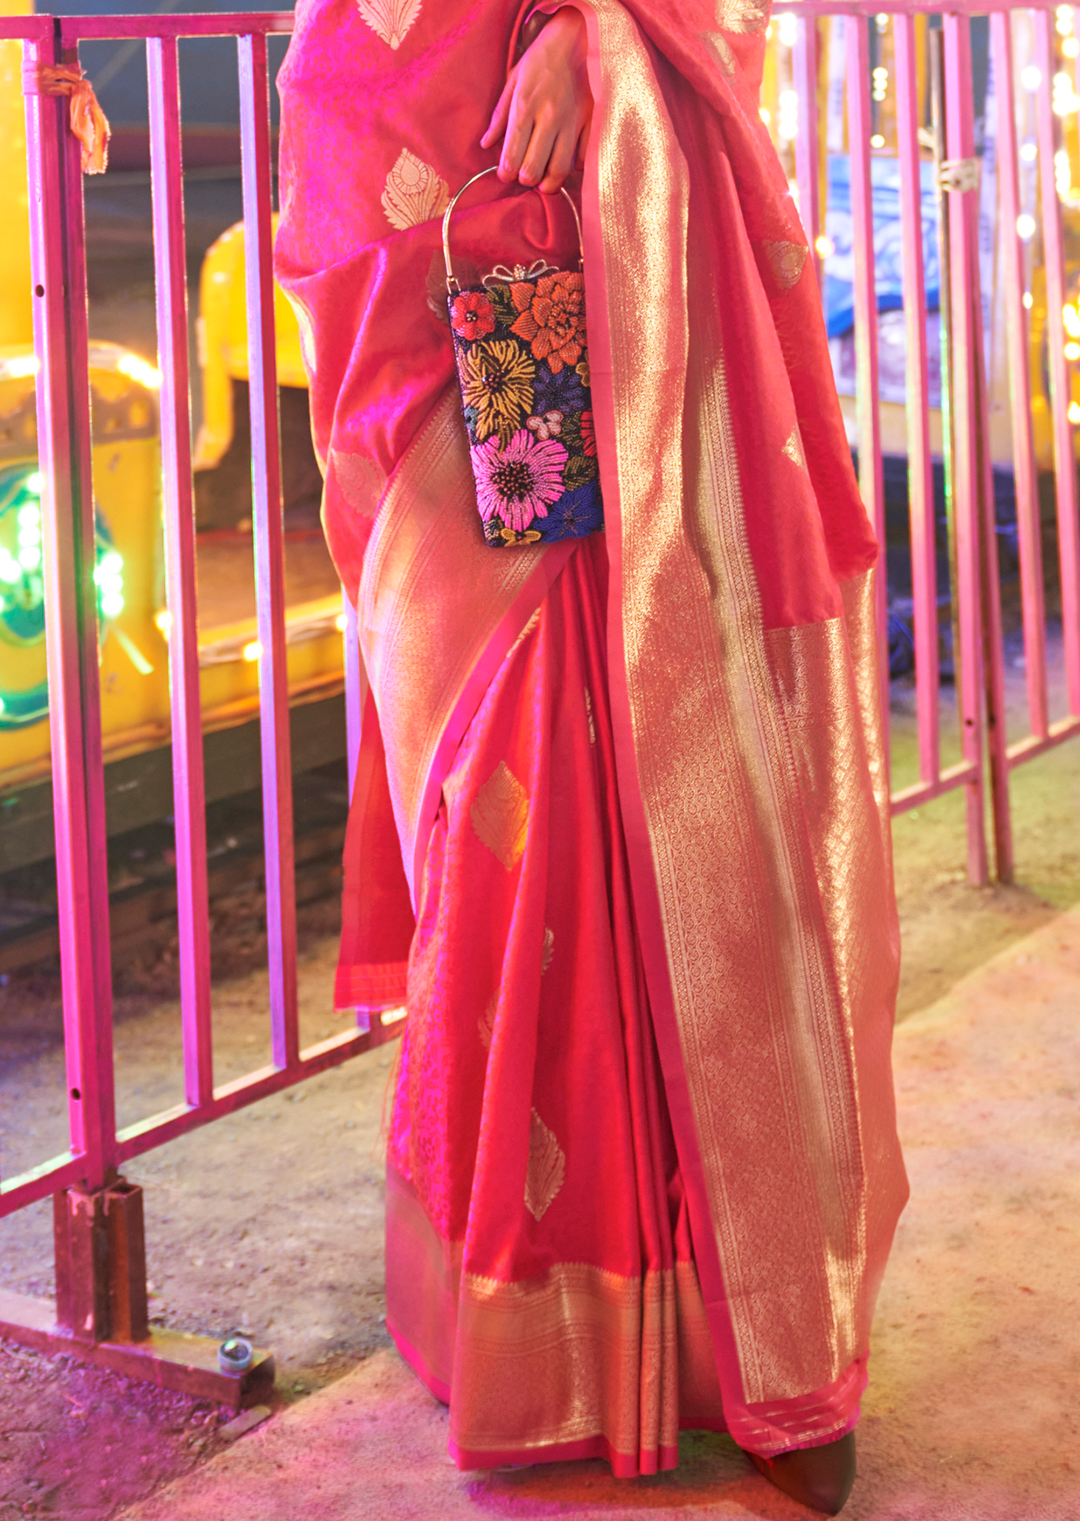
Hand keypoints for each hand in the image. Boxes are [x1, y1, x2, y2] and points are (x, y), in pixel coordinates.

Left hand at [480, 7, 591, 194]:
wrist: (572, 40)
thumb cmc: (539, 61)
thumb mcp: (513, 82)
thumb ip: (500, 117)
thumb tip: (487, 144)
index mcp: (525, 107)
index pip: (513, 154)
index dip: (506, 172)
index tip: (505, 174)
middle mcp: (548, 117)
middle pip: (535, 168)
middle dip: (525, 179)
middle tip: (523, 176)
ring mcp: (571, 121)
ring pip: (560, 169)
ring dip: (548, 183)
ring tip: (542, 182)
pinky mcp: (588, 122)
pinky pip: (581, 157)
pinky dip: (572, 168)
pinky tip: (563, 162)